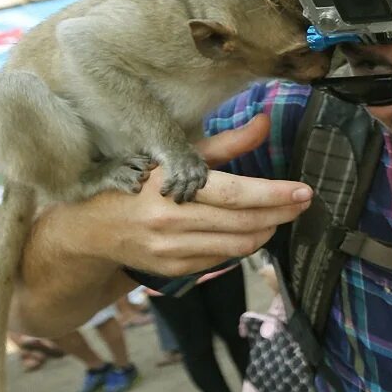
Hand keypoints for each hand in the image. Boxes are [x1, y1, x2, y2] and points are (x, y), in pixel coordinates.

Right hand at [66, 115, 312, 275]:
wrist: (89, 227)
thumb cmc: (136, 181)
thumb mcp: (174, 155)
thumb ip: (225, 144)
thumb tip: (265, 122)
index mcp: (170, 184)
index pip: (234, 194)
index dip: (274, 195)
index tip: (303, 191)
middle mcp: (170, 221)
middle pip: (242, 222)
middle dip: (280, 213)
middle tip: (302, 202)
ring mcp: (171, 249)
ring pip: (237, 245)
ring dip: (266, 231)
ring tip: (279, 216)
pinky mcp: (173, 269)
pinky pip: (222, 259)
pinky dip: (242, 245)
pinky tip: (250, 231)